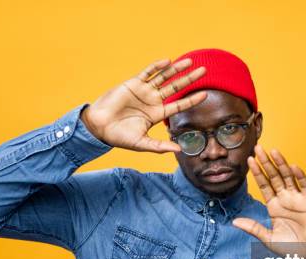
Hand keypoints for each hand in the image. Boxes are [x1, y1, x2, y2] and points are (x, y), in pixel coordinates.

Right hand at [81, 58, 206, 152]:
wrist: (100, 127)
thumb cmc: (120, 137)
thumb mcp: (142, 143)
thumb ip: (160, 146)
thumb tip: (179, 150)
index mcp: (157, 114)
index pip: (179, 105)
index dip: (191, 99)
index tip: (206, 94)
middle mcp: (153, 101)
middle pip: (175, 87)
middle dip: (189, 79)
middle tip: (204, 70)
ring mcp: (144, 91)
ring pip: (163, 77)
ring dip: (176, 69)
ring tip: (190, 61)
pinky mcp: (133, 84)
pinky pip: (147, 73)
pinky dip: (156, 66)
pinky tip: (167, 61)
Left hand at [232, 146, 305, 256]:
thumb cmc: (291, 248)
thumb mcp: (268, 238)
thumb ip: (253, 228)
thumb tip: (234, 222)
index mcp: (274, 206)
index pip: (263, 185)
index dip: (257, 172)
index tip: (249, 160)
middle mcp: (285, 199)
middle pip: (274, 177)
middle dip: (266, 163)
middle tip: (258, 148)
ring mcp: (297, 199)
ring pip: (288, 177)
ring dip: (281, 164)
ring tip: (273, 151)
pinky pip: (304, 186)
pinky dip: (299, 176)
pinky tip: (292, 166)